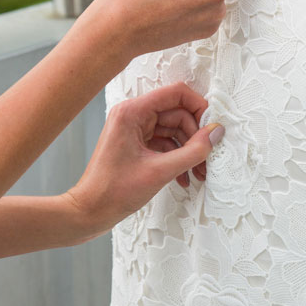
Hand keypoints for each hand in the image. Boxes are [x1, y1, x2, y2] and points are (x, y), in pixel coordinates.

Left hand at [65, 83, 222, 235]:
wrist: (88, 212)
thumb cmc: (113, 191)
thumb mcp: (159, 171)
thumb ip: (192, 151)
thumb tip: (216, 132)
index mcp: (132, 112)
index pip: (175, 94)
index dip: (198, 107)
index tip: (212, 127)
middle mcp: (132, 116)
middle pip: (177, 114)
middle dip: (195, 138)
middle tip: (207, 161)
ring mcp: (134, 131)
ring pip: (173, 131)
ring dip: (188, 152)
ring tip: (198, 175)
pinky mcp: (135, 145)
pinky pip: (164, 144)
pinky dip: (176, 159)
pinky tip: (183, 179)